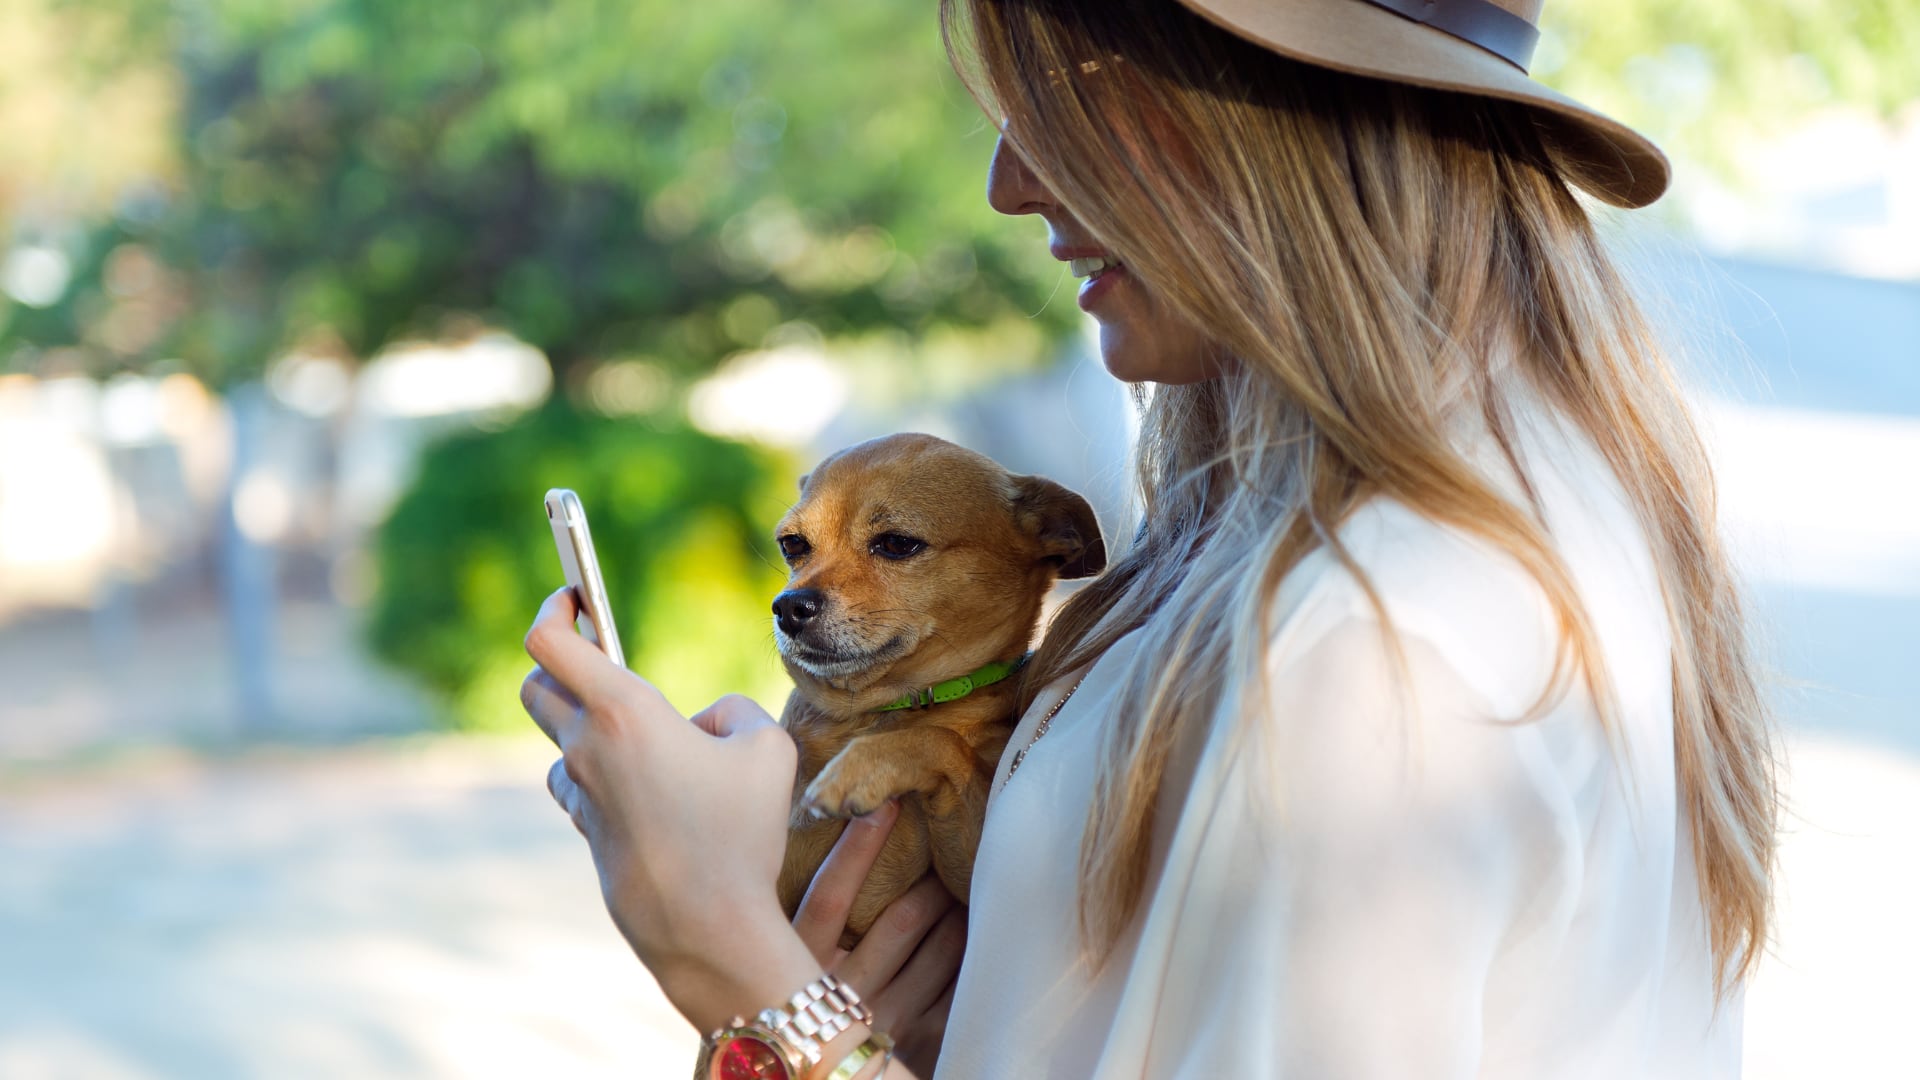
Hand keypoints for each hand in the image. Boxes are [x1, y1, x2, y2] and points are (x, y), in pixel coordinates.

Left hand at [519, 587, 820, 1031]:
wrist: (707, 929)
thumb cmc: (740, 834)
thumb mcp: (768, 747)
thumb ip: (733, 711)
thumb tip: (701, 723)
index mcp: (622, 713)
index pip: (550, 641)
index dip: (555, 607)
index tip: (576, 595)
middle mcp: (587, 749)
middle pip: (535, 687)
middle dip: (561, 660)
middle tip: (602, 654)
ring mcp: (580, 796)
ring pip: (561, 742)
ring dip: (588, 726)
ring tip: (647, 738)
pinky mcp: (587, 835)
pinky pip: (584, 787)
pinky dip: (607, 775)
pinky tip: (653, 793)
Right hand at [792, 801, 965, 1076]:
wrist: (816, 1071)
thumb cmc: (797, 998)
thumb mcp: (788, 958)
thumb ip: (810, 915)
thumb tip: (848, 834)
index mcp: (800, 963)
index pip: (831, 896)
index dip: (857, 849)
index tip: (884, 805)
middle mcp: (843, 992)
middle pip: (903, 920)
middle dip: (935, 882)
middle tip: (952, 851)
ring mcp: (884, 1020)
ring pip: (941, 950)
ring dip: (959, 912)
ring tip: (970, 886)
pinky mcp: (917, 1042)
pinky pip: (957, 990)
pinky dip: (971, 957)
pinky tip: (979, 935)